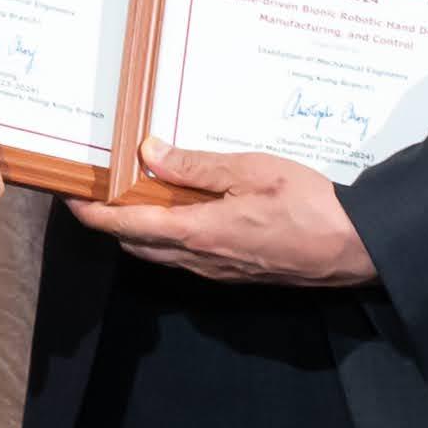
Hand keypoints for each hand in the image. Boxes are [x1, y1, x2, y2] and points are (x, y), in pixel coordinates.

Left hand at [71, 144, 375, 286]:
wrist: (356, 248)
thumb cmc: (309, 205)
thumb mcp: (252, 170)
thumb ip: (197, 166)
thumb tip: (149, 153)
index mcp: (199, 233)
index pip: (128, 227)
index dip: (94, 214)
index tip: (71, 197)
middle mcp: (201, 260)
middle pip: (136, 244)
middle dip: (110, 221)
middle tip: (99, 188)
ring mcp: (218, 272)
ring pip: (161, 254)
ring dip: (139, 230)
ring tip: (132, 194)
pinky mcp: (236, 274)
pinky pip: (187, 259)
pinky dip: (168, 237)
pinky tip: (179, 212)